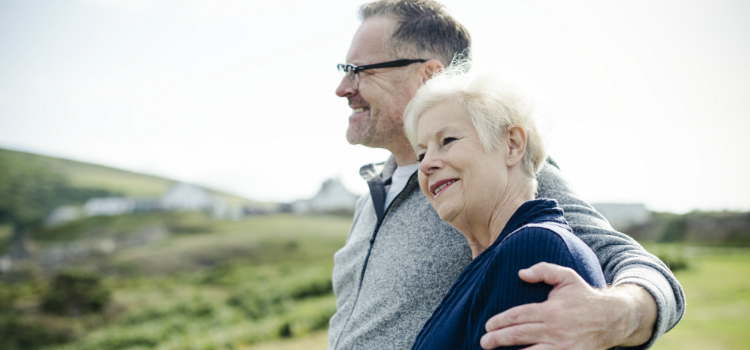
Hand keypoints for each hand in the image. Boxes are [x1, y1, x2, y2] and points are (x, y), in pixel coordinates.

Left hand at [480, 262, 655, 349]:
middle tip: (484, 342)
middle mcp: (555, 330)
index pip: (518, 316)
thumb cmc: (584, 297)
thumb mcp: (567, 276)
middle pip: (519, 335)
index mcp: (551, 310)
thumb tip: (521, 273)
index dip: (500, 321)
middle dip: (498, 339)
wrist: (612, 318)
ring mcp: (563, 347)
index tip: (488, 326)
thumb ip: (543, 270)